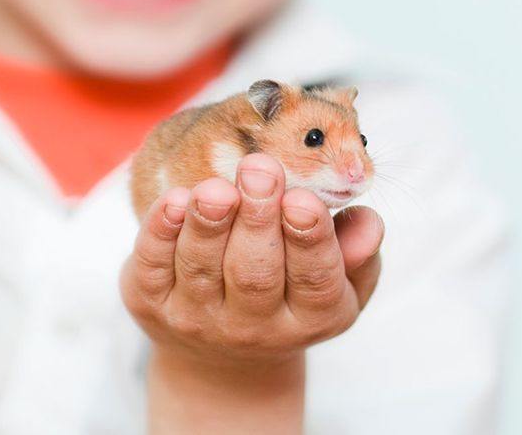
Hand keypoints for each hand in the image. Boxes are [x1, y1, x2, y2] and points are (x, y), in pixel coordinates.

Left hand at [120, 153, 383, 432]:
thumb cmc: (290, 296)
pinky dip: (160, 232)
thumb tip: (368, 221)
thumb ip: (358, 255)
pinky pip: (152, 266)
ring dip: (208, 223)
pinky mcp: (152, 303)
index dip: (309, 239)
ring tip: (215, 187)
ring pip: (202, 268)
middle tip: (260, 169)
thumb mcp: (338, 287)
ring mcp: (197, 318)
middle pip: (255, 272)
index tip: (302, 199)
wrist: (224, 353)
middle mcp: (253, 326)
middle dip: (257, 218)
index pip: (316, 280)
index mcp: (310, 317)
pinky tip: (175, 200)